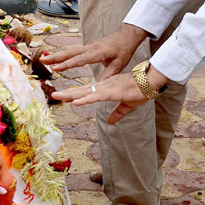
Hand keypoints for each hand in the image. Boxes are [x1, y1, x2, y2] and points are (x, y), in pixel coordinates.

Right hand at [42, 24, 146, 76]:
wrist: (126, 36)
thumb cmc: (124, 50)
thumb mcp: (119, 64)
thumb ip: (109, 75)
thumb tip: (100, 87)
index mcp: (98, 52)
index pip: (80, 59)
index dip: (67, 64)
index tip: (55, 68)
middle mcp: (90, 47)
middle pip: (70, 52)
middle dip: (55, 57)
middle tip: (42, 60)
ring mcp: (88, 46)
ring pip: (70, 50)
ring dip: (57, 55)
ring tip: (44, 60)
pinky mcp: (88, 46)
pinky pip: (74, 50)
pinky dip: (64, 54)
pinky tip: (56, 58)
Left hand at [51, 64, 167, 123]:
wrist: (151, 82)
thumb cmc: (141, 90)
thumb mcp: (127, 105)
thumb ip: (118, 112)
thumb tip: (109, 121)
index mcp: (106, 88)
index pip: (87, 91)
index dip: (75, 94)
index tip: (63, 95)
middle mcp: (104, 86)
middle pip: (82, 90)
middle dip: (68, 93)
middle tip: (53, 94)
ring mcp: (107, 88)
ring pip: (86, 92)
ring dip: (72, 94)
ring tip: (59, 96)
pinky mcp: (113, 92)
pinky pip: (96, 96)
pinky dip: (86, 99)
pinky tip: (76, 101)